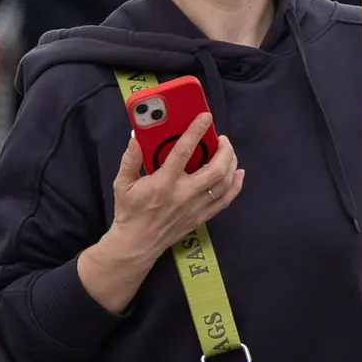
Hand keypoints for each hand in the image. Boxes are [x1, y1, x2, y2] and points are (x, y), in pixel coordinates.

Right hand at [104, 116, 243, 265]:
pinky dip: (235, 186)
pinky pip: (225, 200)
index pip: (183, 151)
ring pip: (223, 184)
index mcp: (163, 182)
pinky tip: (238, 174)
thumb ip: (130, 159)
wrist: (137, 243)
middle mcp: (184, 194)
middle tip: (222, 138)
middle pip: (214, 170)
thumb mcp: (122, 183)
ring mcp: (196, 207)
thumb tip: (136, 137)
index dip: (196, 132)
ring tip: (229, 152)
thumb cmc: (129, 211)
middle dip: (224, 151)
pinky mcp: (202, 217)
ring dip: (231, 164)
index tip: (205, 117)